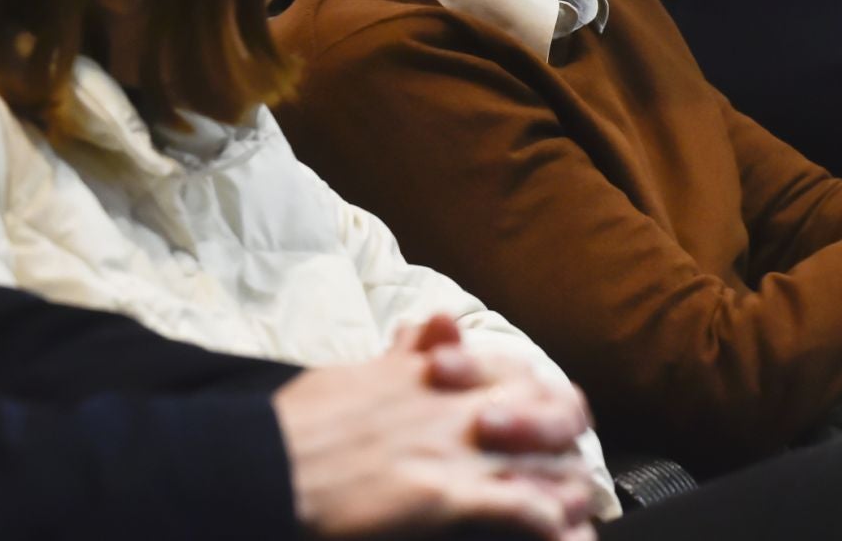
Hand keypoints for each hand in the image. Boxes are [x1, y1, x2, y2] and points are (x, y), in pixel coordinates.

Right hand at [274, 316, 596, 539]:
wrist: (261, 465)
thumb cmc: (301, 422)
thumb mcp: (361, 370)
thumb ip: (409, 351)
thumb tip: (435, 321)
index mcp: (435, 371)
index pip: (519, 369)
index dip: (543, 398)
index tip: (548, 420)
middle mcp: (453, 401)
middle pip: (545, 408)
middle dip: (565, 439)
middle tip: (572, 466)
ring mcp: (451, 447)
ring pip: (541, 459)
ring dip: (566, 486)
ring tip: (580, 508)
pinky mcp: (440, 495)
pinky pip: (516, 505)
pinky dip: (546, 519)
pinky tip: (561, 531)